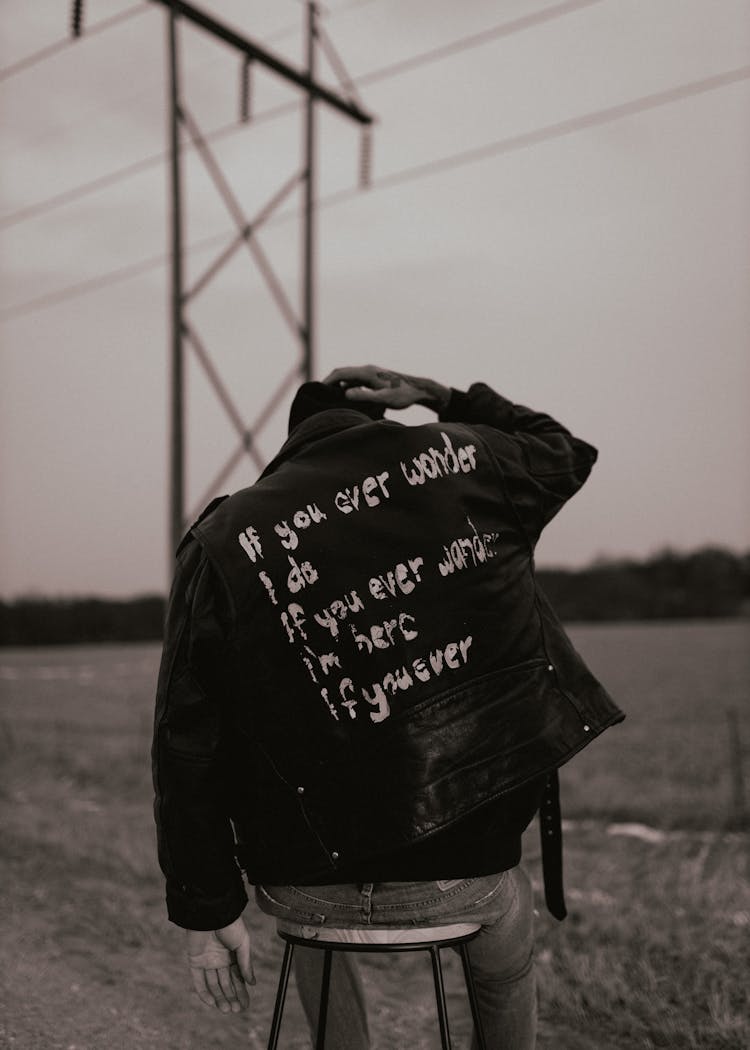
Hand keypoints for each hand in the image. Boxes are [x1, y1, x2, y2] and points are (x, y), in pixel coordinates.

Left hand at [186, 916, 254, 1012]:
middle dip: (231, 997)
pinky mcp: (195, 961)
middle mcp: (220, 960)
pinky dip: (204, 992)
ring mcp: (207, 961)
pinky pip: (198, 981)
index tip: (245, 1006)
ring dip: (220, 997)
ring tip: (227, 1009)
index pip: (238, 978)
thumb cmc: (230, 925)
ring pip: (213, 985)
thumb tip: (252, 983)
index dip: (241, 992)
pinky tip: (212, 1002)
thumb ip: (245, 964)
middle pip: (226, 984)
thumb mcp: (243, 943)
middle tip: (236, 1010)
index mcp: (233, 955)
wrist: (211, 912)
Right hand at [323, 365, 450, 412]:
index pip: (340, 373)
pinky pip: (356, 380)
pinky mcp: (375, 379)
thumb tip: (345, 393)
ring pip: (349, 377)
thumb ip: (365, 396)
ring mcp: (371, 374)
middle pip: (342, 373)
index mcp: (367, 372)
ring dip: (338, 384)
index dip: (327, 381)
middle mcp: (367, 370)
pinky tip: (347, 398)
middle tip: (320, 395)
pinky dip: (347, 386)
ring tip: (330, 398)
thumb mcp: (384, 399)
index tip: (317, 391)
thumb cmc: (403, 395)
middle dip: (329, 382)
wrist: (419, 390)